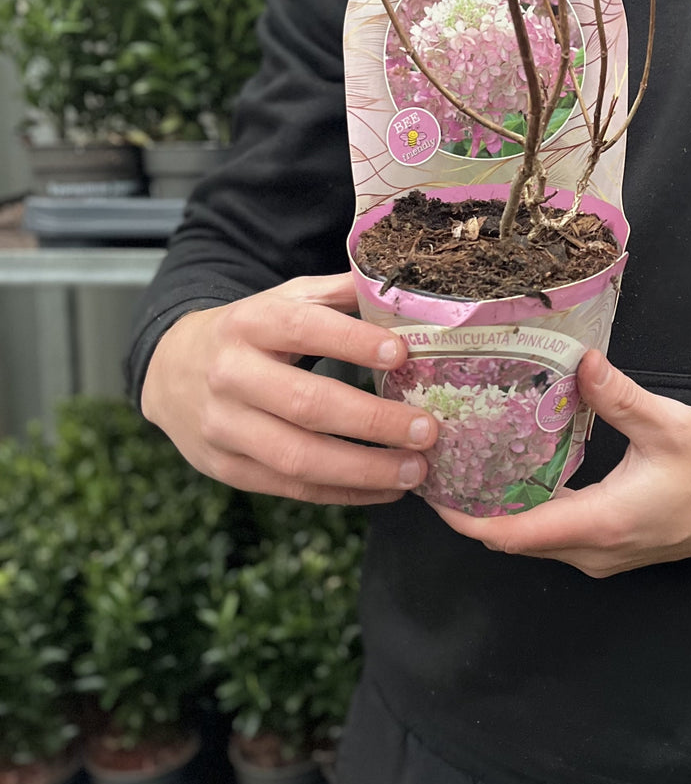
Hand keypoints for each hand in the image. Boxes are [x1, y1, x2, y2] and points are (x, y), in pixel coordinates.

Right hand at [141, 271, 436, 505]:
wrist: (171, 370)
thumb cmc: (249, 333)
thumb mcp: (285, 299)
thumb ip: (340, 293)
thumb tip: (406, 290)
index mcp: (250, 323)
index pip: (303, 328)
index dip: (352, 342)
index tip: (402, 353)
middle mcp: (231, 375)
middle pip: (306, 403)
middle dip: (373, 421)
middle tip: (427, 429)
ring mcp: (225, 427)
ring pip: (298, 457)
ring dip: (364, 470)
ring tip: (416, 470)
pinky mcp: (227, 468)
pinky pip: (291, 488)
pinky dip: (344, 493)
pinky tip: (387, 489)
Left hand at [430, 350, 690, 576]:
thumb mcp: (668, 424)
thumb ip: (619, 396)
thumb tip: (580, 359)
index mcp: (601, 523)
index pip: (514, 534)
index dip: (466, 519)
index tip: (433, 490)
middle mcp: (594, 550)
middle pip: (515, 541)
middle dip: (474, 511)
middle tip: (444, 467)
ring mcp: (603, 555)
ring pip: (535, 543)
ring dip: (501, 514)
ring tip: (471, 468)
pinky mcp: (612, 549)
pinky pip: (556, 538)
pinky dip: (530, 514)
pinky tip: (519, 477)